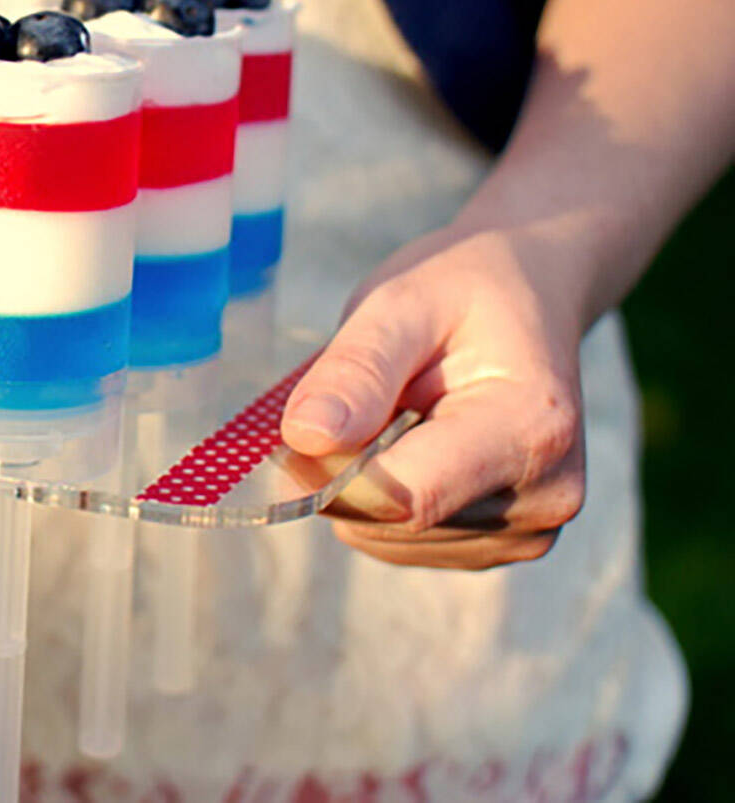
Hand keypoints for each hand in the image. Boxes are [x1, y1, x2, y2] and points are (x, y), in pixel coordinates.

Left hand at [280, 222, 586, 569]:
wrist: (530, 294)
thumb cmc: (464, 290)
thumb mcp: (401, 303)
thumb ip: (356, 371)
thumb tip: (305, 438)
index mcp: (532, 431)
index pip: (404, 497)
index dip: (326, 475)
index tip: (292, 434)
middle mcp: (544, 497)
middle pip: (389, 519)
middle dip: (345, 467)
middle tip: (366, 398)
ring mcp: (528, 531)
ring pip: (384, 535)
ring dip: (363, 480)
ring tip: (403, 413)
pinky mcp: (502, 547)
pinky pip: (398, 540)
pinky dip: (382, 497)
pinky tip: (413, 442)